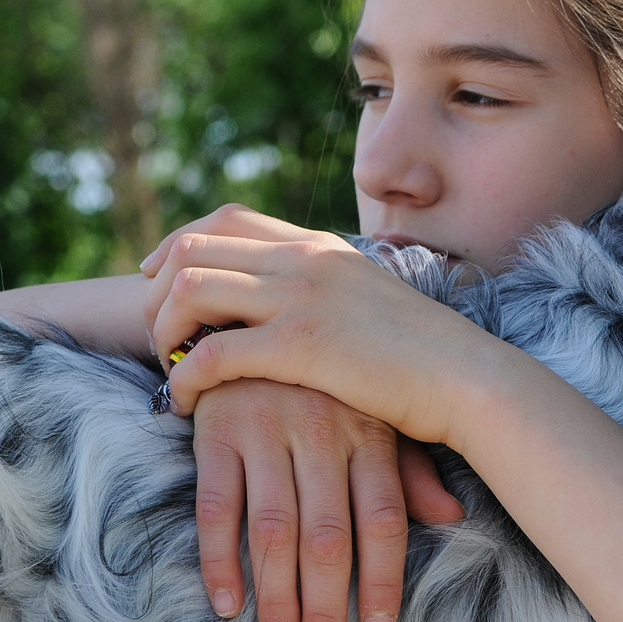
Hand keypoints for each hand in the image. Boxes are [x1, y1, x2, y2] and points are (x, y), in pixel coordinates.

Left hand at [141, 204, 491, 448]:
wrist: (467, 378)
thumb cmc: (424, 356)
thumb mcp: (370, 301)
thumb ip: (328, 290)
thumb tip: (291, 303)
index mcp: (320, 246)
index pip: (226, 218)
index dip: (176, 246)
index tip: (157, 283)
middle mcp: (305, 260)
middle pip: (192, 248)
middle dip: (155, 293)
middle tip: (158, 337)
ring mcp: (302, 298)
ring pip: (188, 290)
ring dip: (162, 330)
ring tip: (169, 366)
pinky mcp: (300, 346)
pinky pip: (209, 354)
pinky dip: (183, 378)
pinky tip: (186, 402)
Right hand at [191, 381, 463, 621]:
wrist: (255, 319)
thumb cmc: (328, 383)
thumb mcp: (377, 415)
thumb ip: (409, 470)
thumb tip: (453, 516)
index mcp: (369, 432)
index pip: (383, 518)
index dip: (383, 578)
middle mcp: (321, 432)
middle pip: (328, 535)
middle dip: (327, 604)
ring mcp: (266, 430)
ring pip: (273, 529)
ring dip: (277, 596)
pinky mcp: (216, 431)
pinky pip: (215, 507)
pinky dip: (219, 560)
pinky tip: (227, 603)